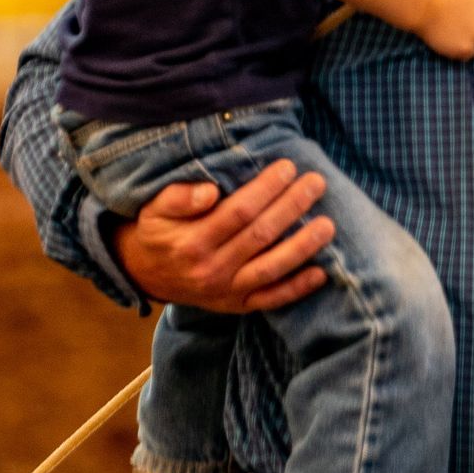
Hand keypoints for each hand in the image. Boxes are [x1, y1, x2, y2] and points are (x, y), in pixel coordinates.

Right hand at [113, 159, 334, 314]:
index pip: (238, 212)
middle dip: (291, 207)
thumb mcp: (155, 209)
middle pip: (260, 236)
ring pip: (271, 269)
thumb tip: (209, 191)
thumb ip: (178, 198)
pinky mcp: (237, 305)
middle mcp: (211, 269)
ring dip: (303, 247)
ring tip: (328, 224)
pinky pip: (271, 300)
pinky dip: (297, 289)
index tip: (287, 167)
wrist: (145, 274)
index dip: (265, 189)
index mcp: (192, 241)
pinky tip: (320, 273)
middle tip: (316, 183)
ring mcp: (226, 290)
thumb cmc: (157, 231)